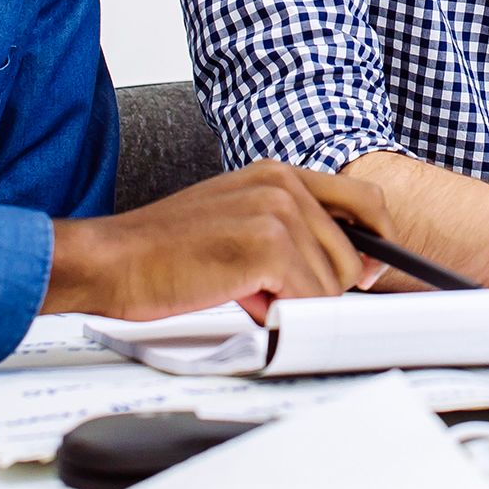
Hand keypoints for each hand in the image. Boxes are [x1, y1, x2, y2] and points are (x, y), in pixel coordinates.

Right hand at [43, 161, 392, 321]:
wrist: (113, 261)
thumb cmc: (166, 251)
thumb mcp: (238, 222)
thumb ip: (293, 232)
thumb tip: (357, 268)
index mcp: (277, 173)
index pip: (364, 200)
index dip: (376, 241)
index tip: (369, 272)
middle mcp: (283, 183)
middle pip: (352, 255)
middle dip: (316, 286)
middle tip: (261, 287)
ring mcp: (278, 211)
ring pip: (330, 285)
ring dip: (291, 302)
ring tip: (241, 288)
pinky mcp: (268, 246)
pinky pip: (308, 301)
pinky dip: (280, 315)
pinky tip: (239, 298)